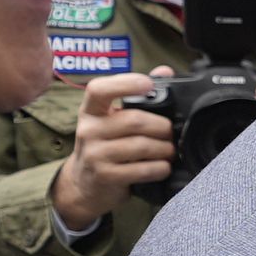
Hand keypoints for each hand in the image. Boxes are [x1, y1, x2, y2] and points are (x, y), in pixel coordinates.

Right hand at [49, 70, 175, 229]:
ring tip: (169, 150)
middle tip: (171, 132)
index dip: (125, 83)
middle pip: (135, 121)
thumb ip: (137, 95)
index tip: (148, 84)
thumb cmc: (105, 145)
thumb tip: (165, 71)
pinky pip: (143, 169)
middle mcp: (89, 130)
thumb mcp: (112, 119)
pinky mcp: (105, 176)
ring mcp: (95, 154)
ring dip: (165, 149)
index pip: (99, 89)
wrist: (85, 185)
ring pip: (142, 146)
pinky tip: (163, 167)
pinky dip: (160, 168)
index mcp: (91, 111)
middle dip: (162, 127)